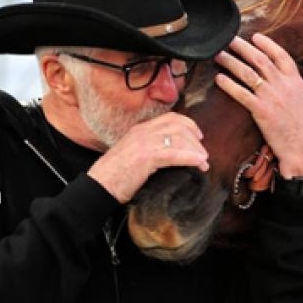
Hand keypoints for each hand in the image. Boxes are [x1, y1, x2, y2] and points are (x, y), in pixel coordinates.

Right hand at [86, 112, 208, 202]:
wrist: (99, 185)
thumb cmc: (114, 175)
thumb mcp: (131, 153)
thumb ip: (148, 148)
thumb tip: (168, 154)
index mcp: (139, 129)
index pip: (170, 118)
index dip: (188, 124)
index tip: (198, 136)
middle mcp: (142, 131)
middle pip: (178, 125)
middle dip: (195, 139)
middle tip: (203, 153)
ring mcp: (144, 143)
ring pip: (179, 138)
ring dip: (196, 150)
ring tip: (203, 162)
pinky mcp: (146, 157)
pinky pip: (174, 154)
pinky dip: (190, 158)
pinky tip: (199, 164)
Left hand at [213, 34, 302, 177]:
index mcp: (297, 82)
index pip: (281, 55)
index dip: (267, 44)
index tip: (255, 36)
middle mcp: (283, 85)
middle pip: (260, 60)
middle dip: (242, 48)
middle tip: (228, 40)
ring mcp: (271, 97)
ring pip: (248, 74)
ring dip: (231, 62)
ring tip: (218, 55)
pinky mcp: (261, 111)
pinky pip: (241, 94)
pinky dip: (229, 85)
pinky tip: (218, 79)